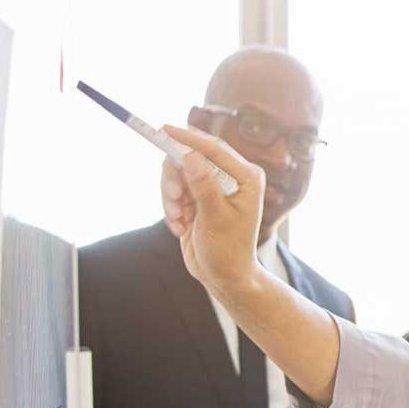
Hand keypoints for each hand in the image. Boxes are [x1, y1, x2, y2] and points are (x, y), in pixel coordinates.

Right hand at [159, 124, 266, 300]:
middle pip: (190, 157)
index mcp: (246, 177)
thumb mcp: (216, 219)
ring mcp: (212, 186)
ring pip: (177, 174)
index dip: (187, 138)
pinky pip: (173, 190)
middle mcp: (231, 177)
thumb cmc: (228, 251)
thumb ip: (204, 186)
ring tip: (180, 220)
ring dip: (171, 197)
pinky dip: (171, 208)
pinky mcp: (196, 198)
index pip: (213, 148)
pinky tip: (181, 228)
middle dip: (175, 179)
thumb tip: (191, 156)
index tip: (162, 129)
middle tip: (174, 200)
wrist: (224, 277)